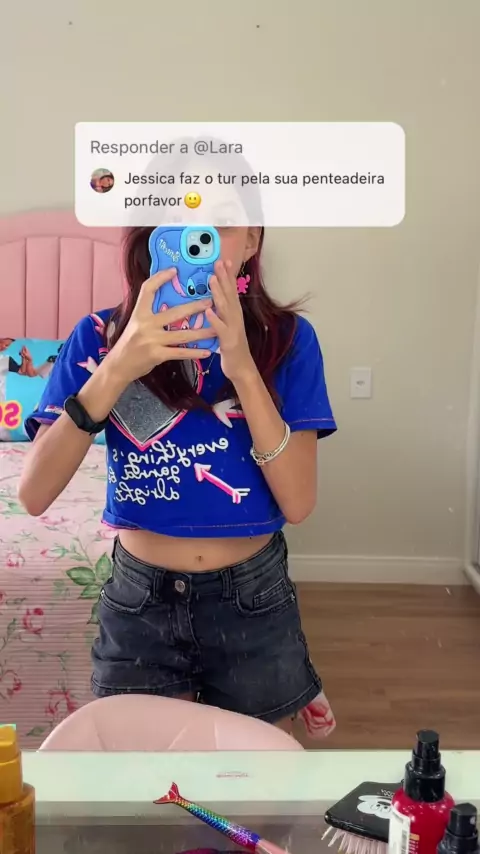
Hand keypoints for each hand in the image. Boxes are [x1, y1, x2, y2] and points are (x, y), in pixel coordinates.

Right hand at [110, 268, 212, 383]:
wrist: (119, 365)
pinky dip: (194, 353)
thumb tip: (166, 301)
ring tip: (216, 329)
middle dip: (195, 307)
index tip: (174, 271)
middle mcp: (145, 325)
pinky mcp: (157, 355)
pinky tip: (207, 352)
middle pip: (174, 313)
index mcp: (139, 313)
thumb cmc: (130, 343)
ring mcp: (152, 340)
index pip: (148, 290)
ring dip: (201, 333)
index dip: (160, 278)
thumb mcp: (135, 323)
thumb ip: (149, 314)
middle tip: (211, 303)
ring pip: (182, 335)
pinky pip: (180, 353)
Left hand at [207, 260, 255, 382]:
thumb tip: (213, 300)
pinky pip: (220, 329)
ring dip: (219, 293)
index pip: (231, 291)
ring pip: (226, 308)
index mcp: (234, 313)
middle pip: (230, 294)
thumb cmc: (231, 347)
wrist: (242, 368)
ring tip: (212, 279)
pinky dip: (215, 319)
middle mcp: (236, 317)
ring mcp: (233, 328)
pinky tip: (208, 310)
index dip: (228, 275)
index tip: (223, 260)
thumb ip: (222, 313)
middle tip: (218, 261)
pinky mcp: (229, 341)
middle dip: (224, 277)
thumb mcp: (227, 326)